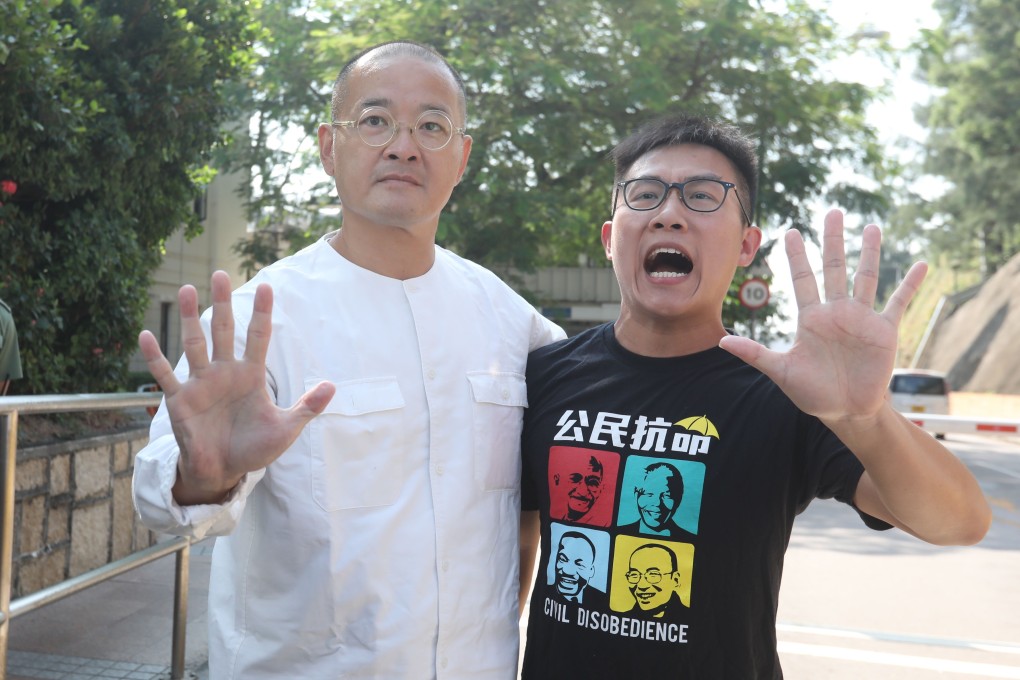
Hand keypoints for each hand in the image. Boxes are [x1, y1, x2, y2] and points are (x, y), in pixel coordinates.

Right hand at [138, 270, 334, 503]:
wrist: (223, 472)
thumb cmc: (254, 448)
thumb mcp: (286, 429)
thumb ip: (307, 407)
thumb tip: (332, 387)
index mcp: (251, 375)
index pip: (258, 336)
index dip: (262, 313)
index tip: (267, 286)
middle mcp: (225, 372)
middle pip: (225, 330)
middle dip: (223, 303)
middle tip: (220, 274)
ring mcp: (201, 384)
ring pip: (195, 343)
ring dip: (191, 318)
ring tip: (188, 288)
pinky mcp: (180, 400)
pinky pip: (165, 375)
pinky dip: (155, 357)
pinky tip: (145, 334)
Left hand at [719, 209, 926, 424]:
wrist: (845, 411)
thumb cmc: (812, 393)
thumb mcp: (781, 371)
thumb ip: (754, 353)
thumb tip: (721, 342)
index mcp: (811, 318)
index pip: (802, 279)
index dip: (796, 256)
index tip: (790, 231)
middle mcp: (836, 311)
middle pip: (834, 268)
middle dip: (833, 240)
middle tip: (833, 211)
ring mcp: (861, 318)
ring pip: (865, 277)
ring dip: (870, 253)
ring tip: (872, 227)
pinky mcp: (884, 331)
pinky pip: (898, 302)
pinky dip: (909, 285)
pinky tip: (921, 265)